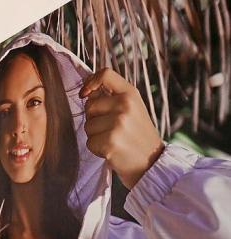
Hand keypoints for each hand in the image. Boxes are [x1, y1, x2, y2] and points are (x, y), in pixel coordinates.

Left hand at [80, 68, 163, 188]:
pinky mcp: (110, 142)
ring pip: (87, 125)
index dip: (91, 82)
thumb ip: (112, 98)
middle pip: (89, 105)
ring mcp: (118, 123)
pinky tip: (112, 151)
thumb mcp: (132, 110)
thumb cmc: (138, 136)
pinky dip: (97, 149)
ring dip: (95, 136)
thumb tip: (87, 91)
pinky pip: (89, 142)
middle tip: (112, 129)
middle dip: (94, 119)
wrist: (153, 163)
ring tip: (115, 140)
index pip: (105, 74)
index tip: (85, 94)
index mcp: (131, 94)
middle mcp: (126, 105)